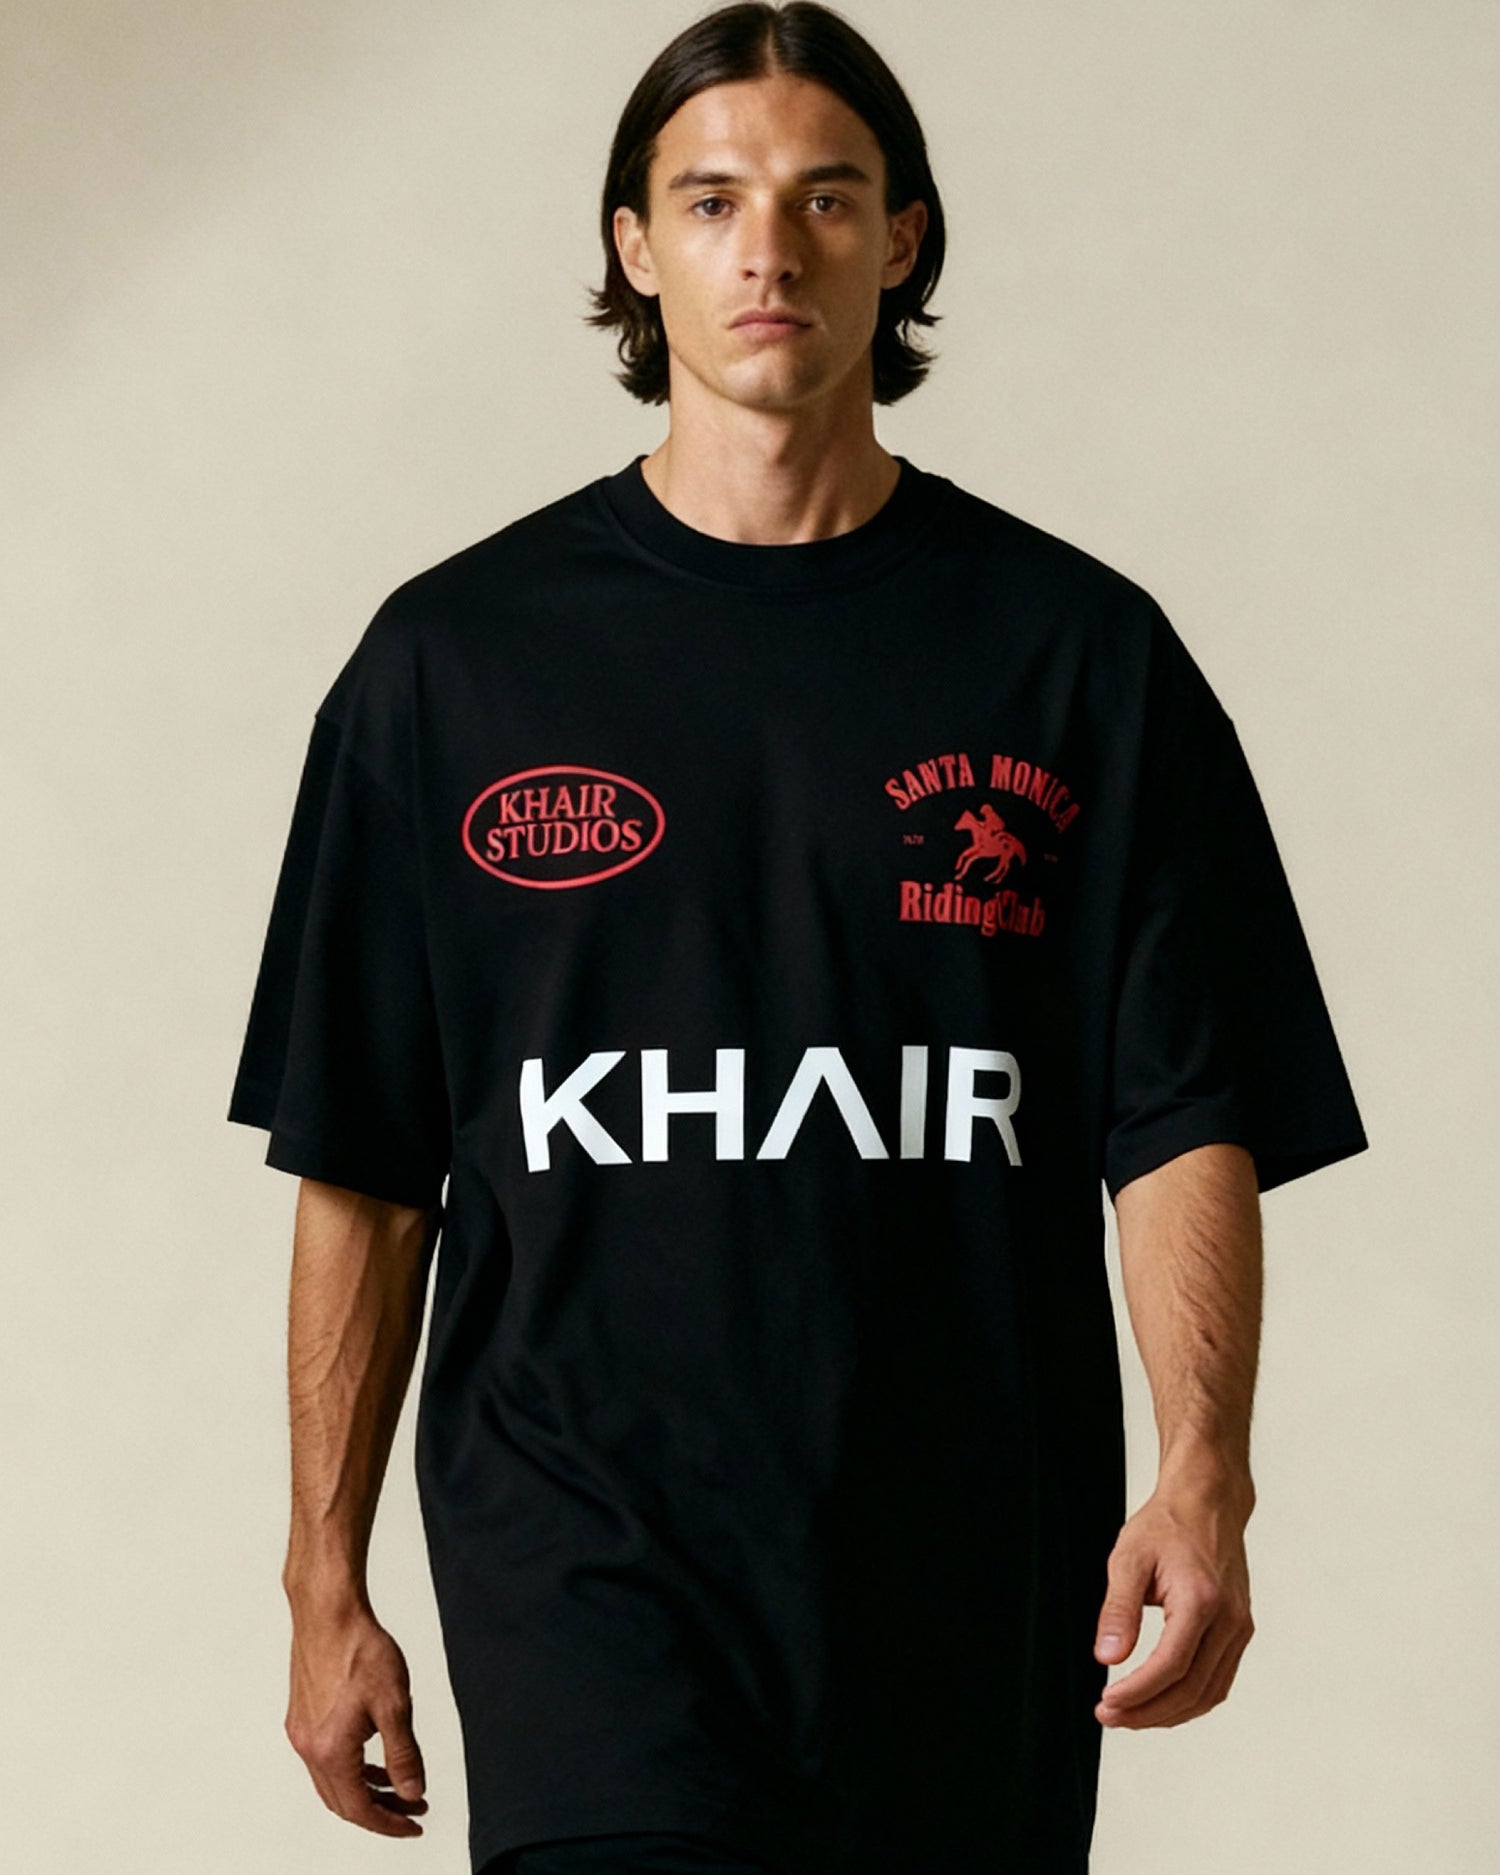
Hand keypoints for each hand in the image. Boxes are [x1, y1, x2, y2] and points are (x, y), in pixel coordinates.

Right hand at [284, 1600, 428, 1835]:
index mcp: (330, 1750)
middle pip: (343, 1802)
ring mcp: (301, 1733)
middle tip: (412, 1809)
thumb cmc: (360, 1649)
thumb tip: (413, 1790)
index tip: (414, 1824)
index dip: (389, 1823)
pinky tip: (373, 1760)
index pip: (360, 1808)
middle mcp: (309, 1748)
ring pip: (333, 1782)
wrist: (329, 1612)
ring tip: (400, 1788)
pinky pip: (326, 1760)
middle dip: (381, 1811)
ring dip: (366, 1791)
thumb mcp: (394, 1703)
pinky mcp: (302, 1717)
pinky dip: (352, 1769)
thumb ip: (403, 1754)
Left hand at [1093, 1480, 1254, 1728]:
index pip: (1171, 1666)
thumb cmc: (1166, 1526)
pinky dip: (1190, 1699)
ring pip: (1209, 1693)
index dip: (1137, 1693)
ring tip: (1130, 1715)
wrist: (1208, 1502)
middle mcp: (1230, 1620)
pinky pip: (1218, 1680)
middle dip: (1148, 1712)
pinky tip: (1160, 1700)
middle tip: (1109, 1716)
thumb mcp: (1129, 1558)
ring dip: (1169, 1713)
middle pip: (1192, 1690)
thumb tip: (1106, 1658)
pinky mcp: (1240, 1631)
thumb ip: (1118, 1610)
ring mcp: (1240, 1628)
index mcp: (1201, 1600)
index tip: (1106, 1704)